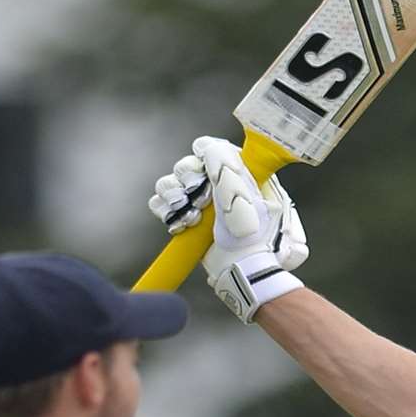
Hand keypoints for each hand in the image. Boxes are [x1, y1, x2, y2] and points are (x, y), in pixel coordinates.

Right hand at [147, 135, 307, 320]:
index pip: (214, 148)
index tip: (205, 169)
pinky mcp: (184, 219)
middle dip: (188, 179)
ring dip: (175, 196)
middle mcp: (217, 184)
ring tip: (190, 216)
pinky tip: (181, 223)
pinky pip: (160, 203)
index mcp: (239, 173)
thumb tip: (207, 148)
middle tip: (200, 198)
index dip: (205, 154)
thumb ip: (230, 169)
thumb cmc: (255, 235)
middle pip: (188, 164)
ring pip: (170, 182)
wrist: (244, 268)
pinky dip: (164, 210)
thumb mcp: (250, 197)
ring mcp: (199, 202)